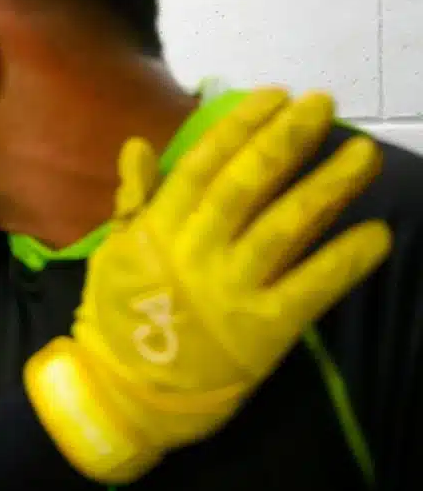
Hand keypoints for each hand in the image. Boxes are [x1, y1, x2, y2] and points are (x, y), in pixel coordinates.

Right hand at [24, 88, 391, 484]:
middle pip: (247, 186)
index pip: (202, 166)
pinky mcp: (261, 331)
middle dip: (287, 141)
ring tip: (363, 154)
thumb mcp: (114, 254)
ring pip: (284, 228)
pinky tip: (376, 234)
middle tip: (324, 106)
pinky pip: (309, 289)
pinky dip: (343, 261)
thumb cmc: (119, 320)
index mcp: (157, 230)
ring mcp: (229, 291)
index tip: (275, 96)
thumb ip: (132, 201)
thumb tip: (136, 146)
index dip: (240, 127)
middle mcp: (194, 252)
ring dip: (327, 187)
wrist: (123, 395)